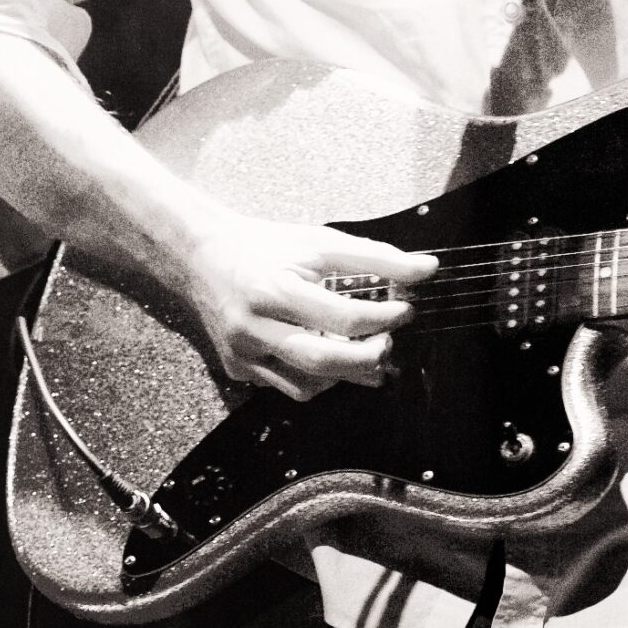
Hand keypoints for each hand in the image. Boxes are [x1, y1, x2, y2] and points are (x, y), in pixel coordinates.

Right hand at [180, 209, 437, 400]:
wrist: (201, 258)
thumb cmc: (265, 246)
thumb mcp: (319, 241)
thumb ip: (375, 257)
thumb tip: (427, 270)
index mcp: (273, 289)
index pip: (340, 318)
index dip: (381, 318)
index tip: (405, 309)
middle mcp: (253, 328)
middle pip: (322, 362)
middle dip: (367, 360)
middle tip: (389, 345)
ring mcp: (242, 355)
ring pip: (306, 386)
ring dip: (344, 375)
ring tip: (365, 352)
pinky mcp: (238, 371)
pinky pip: (286, 386)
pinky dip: (316, 377)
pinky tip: (329, 355)